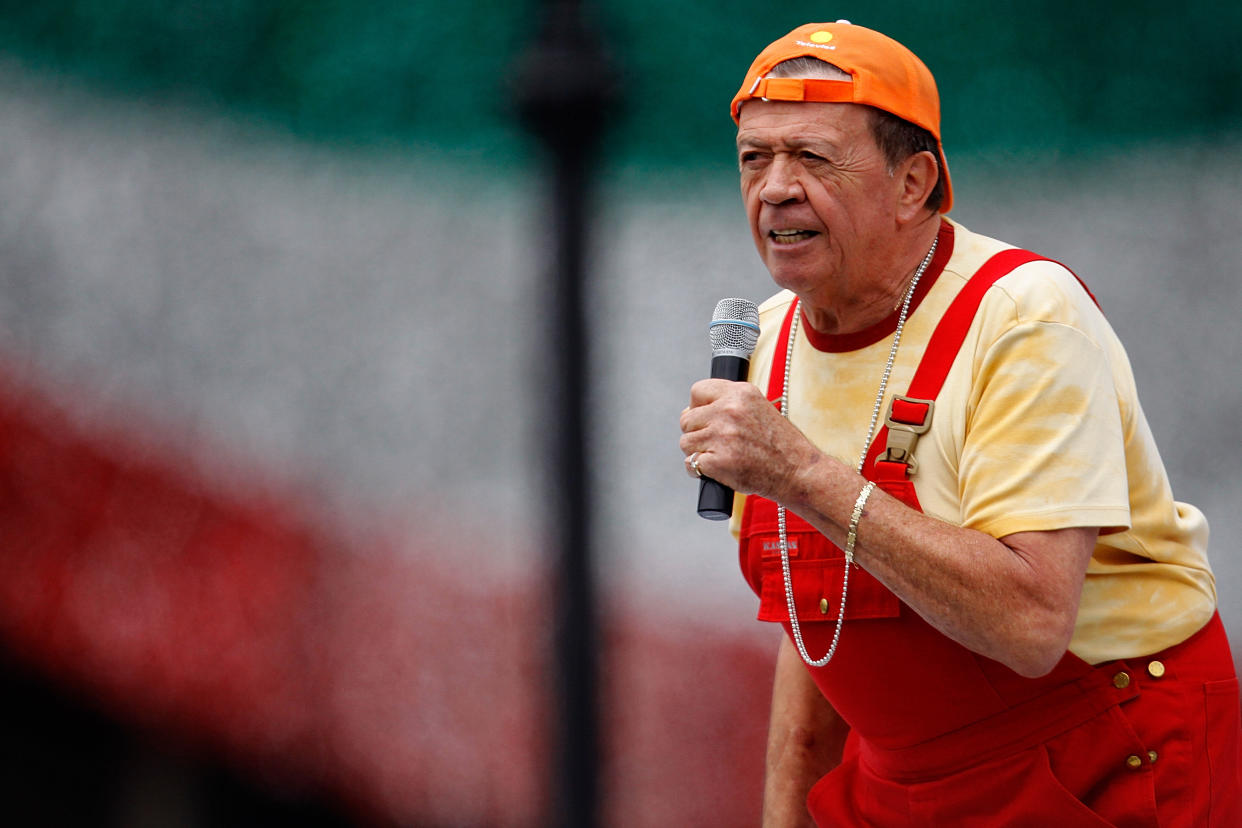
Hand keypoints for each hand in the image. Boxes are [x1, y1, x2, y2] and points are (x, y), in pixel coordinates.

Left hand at [679, 378, 817, 501]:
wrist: (798, 471)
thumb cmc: (781, 444)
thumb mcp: (759, 407)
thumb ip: (730, 403)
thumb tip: (695, 410)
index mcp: (740, 393)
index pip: (698, 391)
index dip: (697, 407)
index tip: (704, 418)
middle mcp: (729, 410)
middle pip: (687, 419)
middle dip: (697, 432)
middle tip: (715, 442)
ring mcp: (722, 436)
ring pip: (686, 442)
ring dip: (697, 452)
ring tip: (719, 456)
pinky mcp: (718, 461)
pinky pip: (691, 463)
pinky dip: (699, 470)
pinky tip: (716, 469)